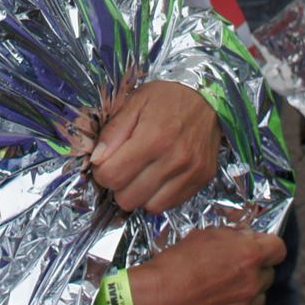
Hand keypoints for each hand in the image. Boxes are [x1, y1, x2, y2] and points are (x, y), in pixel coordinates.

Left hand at [90, 81, 221, 212]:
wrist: (208, 97)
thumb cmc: (168, 97)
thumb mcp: (135, 102)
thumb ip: (113, 131)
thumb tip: (96, 160)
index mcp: (153, 137)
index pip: (112, 176)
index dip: (102, 173)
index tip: (106, 163)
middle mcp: (174, 159)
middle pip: (128, 198)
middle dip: (118, 186)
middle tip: (123, 168)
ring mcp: (191, 172)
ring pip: (149, 207)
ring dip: (138, 194)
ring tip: (140, 174)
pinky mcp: (202, 179)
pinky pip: (170, 205)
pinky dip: (158, 197)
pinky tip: (157, 178)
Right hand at [130, 227, 286, 304]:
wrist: (153, 303)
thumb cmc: (173, 266)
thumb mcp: (203, 236)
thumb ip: (232, 235)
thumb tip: (245, 236)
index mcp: (248, 256)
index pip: (278, 248)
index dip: (267, 246)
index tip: (258, 247)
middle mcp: (252, 284)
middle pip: (268, 274)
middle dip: (254, 269)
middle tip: (231, 268)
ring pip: (257, 298)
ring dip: (245, 292)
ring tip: (218, 289)